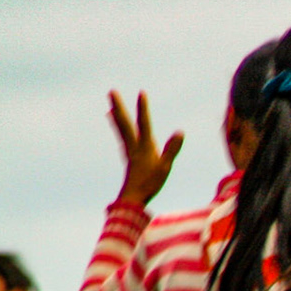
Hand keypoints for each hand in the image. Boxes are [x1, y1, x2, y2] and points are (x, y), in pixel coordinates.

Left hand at [108, 91, 183, 207]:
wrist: (132, 198)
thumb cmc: (150, 184)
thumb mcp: (165, 167)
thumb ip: (172, 149)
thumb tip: (180, 131)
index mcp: (143, 147)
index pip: (144, 123)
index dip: (143, 108)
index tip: (141, 92)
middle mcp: (133, 146)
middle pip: (124, 123)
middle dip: (119, 107)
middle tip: (111, 92)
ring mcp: (129, 151)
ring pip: (121, 129)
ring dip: (116, 116)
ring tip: (110, 107)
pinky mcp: (129, 157)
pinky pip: (122, 137)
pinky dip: (118, 128)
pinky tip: (117, 126)